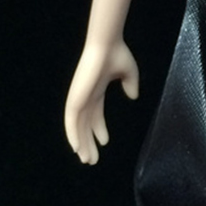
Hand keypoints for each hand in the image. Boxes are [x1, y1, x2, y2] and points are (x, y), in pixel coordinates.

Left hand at [64, 39, 139, 163]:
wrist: (107, 45)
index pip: (95, 115)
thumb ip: (131, 85)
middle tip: (91, 159)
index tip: (104, 142)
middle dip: (88, 142)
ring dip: (82, 144)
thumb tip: (133, 97)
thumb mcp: (129, 73)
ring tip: (87, 159)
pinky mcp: (75, 100)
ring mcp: (78, 98)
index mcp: (96, 90)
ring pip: (78, 128)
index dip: (99, 130)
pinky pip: (71, 122)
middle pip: (85, 125)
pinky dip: (73, 135)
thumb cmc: (118, 54)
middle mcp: (85, 97)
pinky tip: (76, 148)